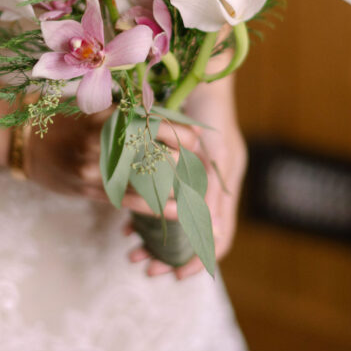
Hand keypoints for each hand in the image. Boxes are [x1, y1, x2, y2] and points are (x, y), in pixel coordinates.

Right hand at [24, 107, 200, 217]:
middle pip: (159, 152)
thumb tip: (172, 120)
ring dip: (177, 186)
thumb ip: (130, 114)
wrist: (26, 140)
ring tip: (197, 190)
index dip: (183, 134)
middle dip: (186, 161)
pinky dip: (157, 207)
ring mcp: (96, 167)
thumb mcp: (97, 109)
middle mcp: (105, 140)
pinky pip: (130, 201)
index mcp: (110, 116)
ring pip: (148, 179)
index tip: (199, 140)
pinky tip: (177, 210)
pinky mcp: (90, 189)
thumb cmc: (66, 120)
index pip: (158, 124)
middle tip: (202, 166)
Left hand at [127, 80, 247, 278]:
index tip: (176, 276)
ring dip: (153, 237)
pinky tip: (126, 221)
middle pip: (192, 234)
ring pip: (172, 220)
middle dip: (168, 254)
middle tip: (142, 266)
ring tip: (130, 250)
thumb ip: (214, 189)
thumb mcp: (215, 151)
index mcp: (224, 184)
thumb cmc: (211, 108)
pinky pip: (160, 198)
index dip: (199, 260)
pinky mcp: (172, 163)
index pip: (217, 236)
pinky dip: (145, 212)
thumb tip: (213, 232)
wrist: (201, 74)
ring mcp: (193, 174)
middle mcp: (210, 183)